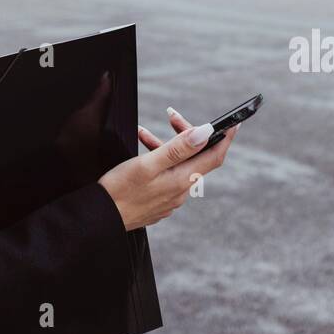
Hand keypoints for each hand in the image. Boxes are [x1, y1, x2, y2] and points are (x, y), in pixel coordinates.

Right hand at [98, 108, 237, 231]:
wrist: (100, 218)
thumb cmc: (120, 190)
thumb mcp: (148, 164)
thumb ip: (178, 148)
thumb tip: (205, 132)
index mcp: (182, 180)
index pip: (214, 156)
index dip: (225, 138)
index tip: (234, 123)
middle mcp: (180, 191)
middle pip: (195, 157)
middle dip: (187, 134)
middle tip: (171, 115)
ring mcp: (169, 198)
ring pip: (177, 165)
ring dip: (166, 145)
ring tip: (143, 133)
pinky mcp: (158, 201)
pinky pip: (166, 175)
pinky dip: (159, 159)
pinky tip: (142, 152)